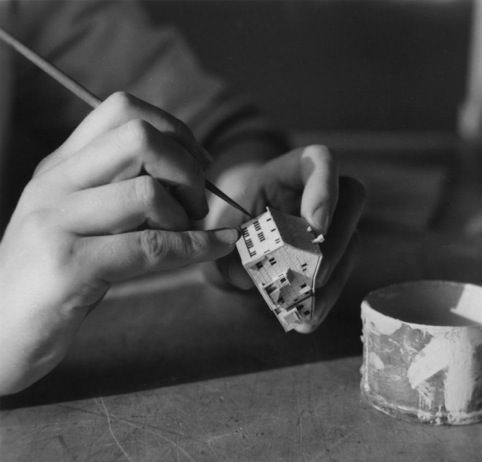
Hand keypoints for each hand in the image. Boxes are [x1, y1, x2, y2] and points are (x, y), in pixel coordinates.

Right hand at [0, 92, 238, 393]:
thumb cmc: (52, 276)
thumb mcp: (83, 221)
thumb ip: (125, 195)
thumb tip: (193, 184)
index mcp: (61, 166)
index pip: (124, 110)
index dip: (175, 131)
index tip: (198, 165)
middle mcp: (56, 184)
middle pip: (140, 138)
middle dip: (187, 168)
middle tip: (196, 204)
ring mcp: (56, 222)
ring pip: (147, 192)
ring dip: (185, 216)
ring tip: (184, 236)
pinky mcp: (68, 267)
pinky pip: (148, 247)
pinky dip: (193, 247)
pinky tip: (213, 248)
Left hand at [204, 145, 364, 332]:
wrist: (243, 228)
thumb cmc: (235, 217)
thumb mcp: (224, 225)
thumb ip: (225, 245)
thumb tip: (241, 278)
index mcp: (293, 169)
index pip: (321, 161)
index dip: (325, 190)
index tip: (315, 226)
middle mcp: (322, 190)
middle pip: (351, 200)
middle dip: (336, 241)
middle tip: (316, 276)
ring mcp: (334, 219)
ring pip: (352, 241)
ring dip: (333, 279)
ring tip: (309, 310)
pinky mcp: (336, 249)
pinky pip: (342, 271)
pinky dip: (325, 298)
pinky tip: (308, 320)